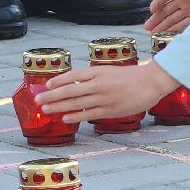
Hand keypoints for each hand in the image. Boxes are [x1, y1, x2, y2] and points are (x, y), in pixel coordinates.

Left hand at [38, 60, 178, 123]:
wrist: (151, 82)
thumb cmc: (133, 76)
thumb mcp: (111, 71)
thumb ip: (95, 77)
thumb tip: (78, 84)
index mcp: (98, 71)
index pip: (72, 76)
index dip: (57, 81)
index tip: (46, 86)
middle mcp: (97, 84)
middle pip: (69, 90)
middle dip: (51, 95)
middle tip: (38, 100)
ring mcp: (103, 97)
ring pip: (75, 102)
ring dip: (58, 106)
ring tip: (46, 109)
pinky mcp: (109, 110)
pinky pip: (88, 113)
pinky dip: (75, 116)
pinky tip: (65, 118)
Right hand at [143, 0, 189, 33]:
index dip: (158, 2)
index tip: (152, 10)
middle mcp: (183, 0)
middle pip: (166, 11)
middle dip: (156, 19)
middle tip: (147, 28)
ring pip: (174, 19)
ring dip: (164, 27)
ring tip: (154, 34)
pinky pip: (185, 24)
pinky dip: (177, 30)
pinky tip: (170, 35)